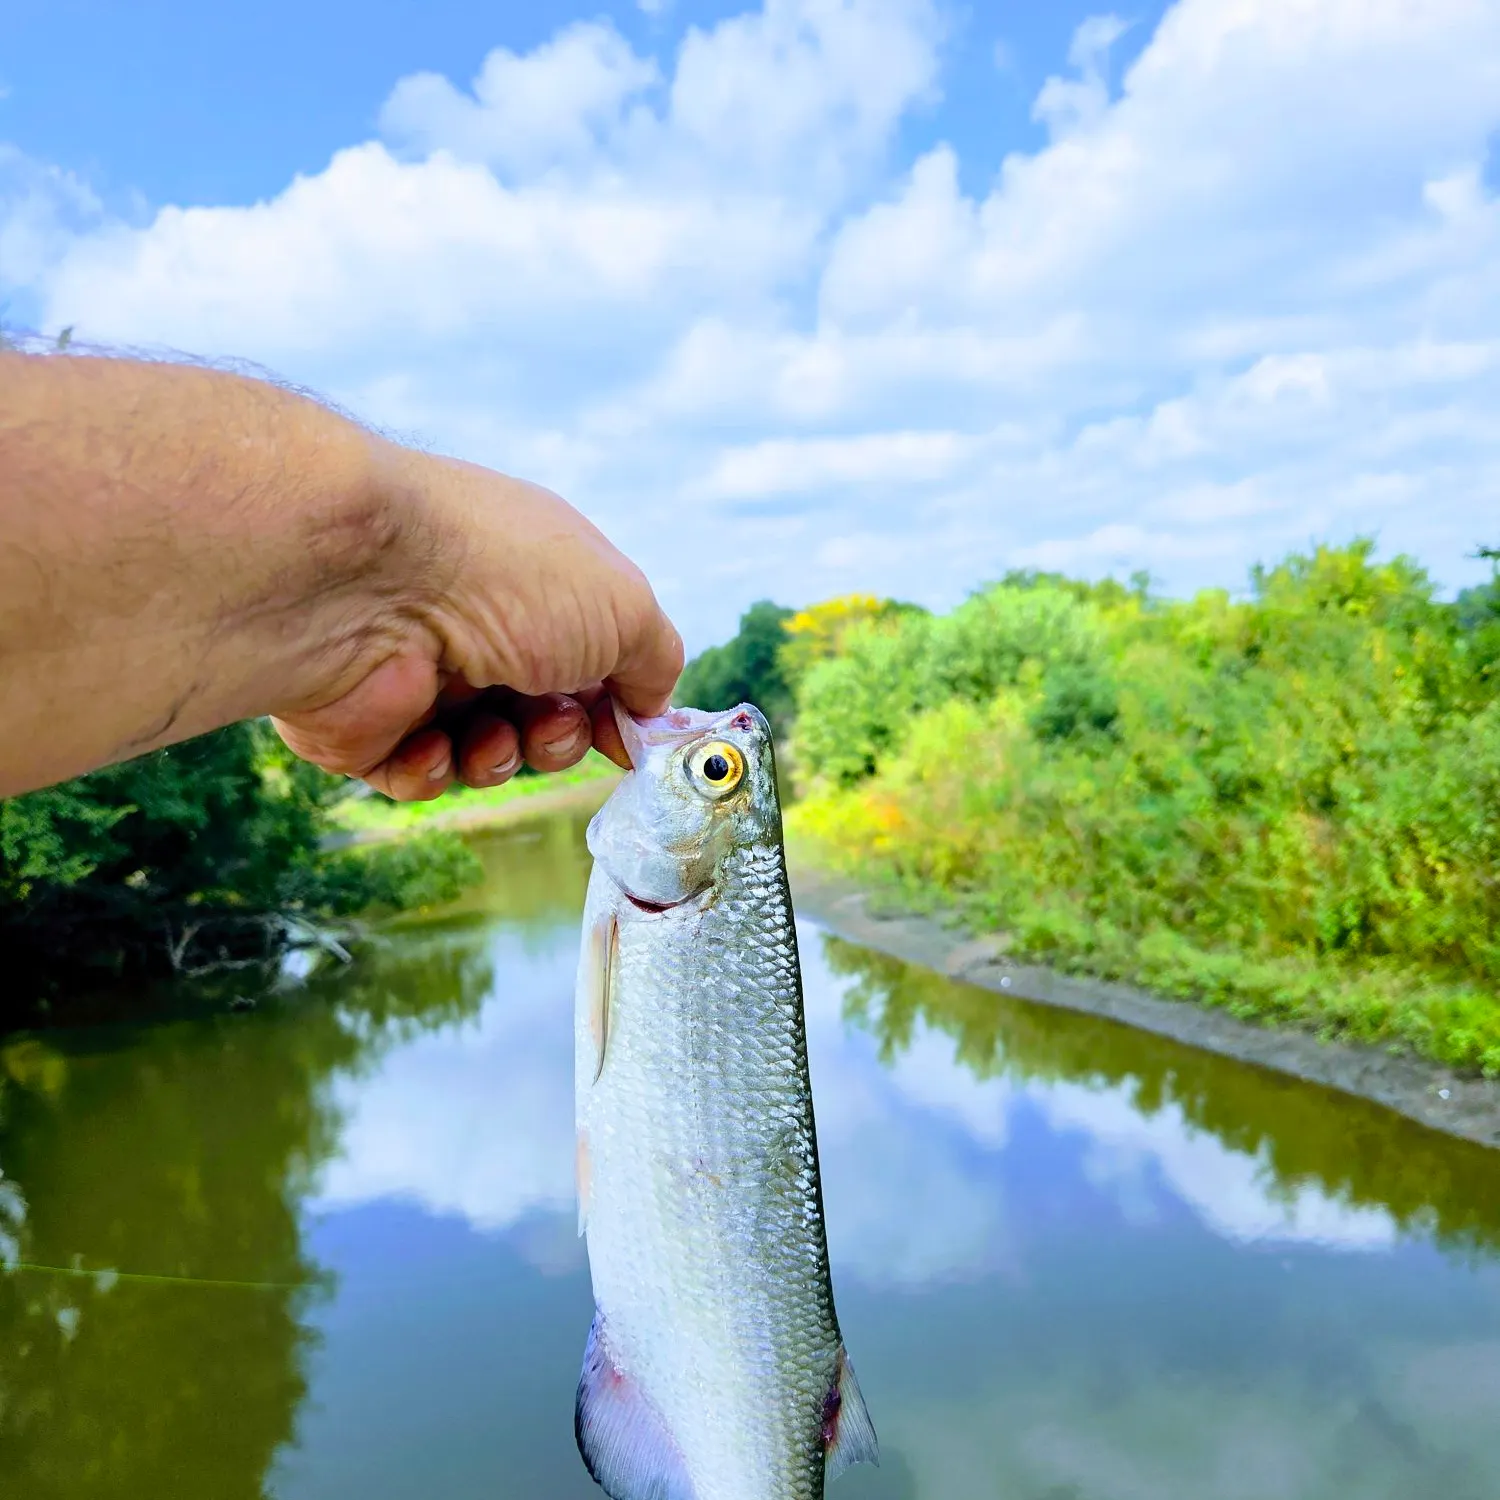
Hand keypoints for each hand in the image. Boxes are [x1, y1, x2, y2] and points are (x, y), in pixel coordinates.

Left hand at [269, 446, 680, 799]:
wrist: (362, 583)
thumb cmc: (503, 576)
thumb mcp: (623, 607)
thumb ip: (656, 660)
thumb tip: (652, 707)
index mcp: (538, 581)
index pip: (591, 657)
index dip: (616, 704)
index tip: (630, 735)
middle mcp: (479, 622)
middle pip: (543, 716)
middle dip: (559, 736)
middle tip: (548, 722)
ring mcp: (420, 675)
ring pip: (487, 753)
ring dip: (503, 756)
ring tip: (491, 733)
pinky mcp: (366, 725)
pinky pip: (419, 776)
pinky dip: (437, 771)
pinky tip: (433, 743)